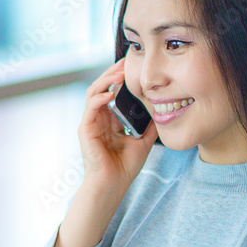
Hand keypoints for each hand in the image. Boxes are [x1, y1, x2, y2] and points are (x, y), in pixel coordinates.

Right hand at [79, 59, 156, 191]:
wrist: (113, 185)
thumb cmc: (124, 167)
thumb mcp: (142, 141)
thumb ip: (148, 127)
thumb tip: (161, 112)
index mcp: (109, 121)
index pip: (112, 92)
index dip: (119, 78)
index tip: (131, 66)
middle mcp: (98, 119)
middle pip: (101, 87)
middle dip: (113, 73)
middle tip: (126, 61)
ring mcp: (90, 123)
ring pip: (93, 92)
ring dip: (106, 80)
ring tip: (119, 72)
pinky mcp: (85, 130)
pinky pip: (90, 107)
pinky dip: (100, 97)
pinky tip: (111, 92)